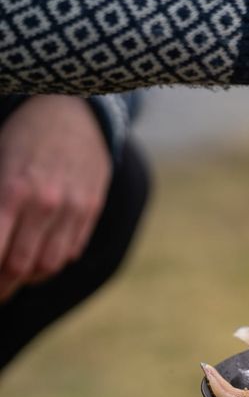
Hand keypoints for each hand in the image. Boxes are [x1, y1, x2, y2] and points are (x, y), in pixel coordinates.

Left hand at [0, 95, 111, 299]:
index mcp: (13, 190)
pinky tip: (36, 260)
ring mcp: (74, 208)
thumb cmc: (22, 134)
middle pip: (20, 266)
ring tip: (12, 279)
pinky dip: (51, 263)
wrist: (75, 110)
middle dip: (1, 286)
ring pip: (48, 264)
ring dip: (26, 279)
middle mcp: (46, 203)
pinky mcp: (91, 210)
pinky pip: (70, 250)